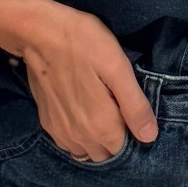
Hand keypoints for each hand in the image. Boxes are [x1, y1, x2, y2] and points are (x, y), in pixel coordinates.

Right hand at [13, 0, 157, 161]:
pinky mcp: (47, 123)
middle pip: (106, 154)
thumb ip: (135, 106)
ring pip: (86, 152)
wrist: (38, 33)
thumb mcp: (118, 67)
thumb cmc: (83, 43)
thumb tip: (149, 137)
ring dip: (95, 140)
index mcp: (102, 125)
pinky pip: (68, 144)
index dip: (132, 133)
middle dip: (114, 139)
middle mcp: (80, 137)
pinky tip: (81, 113)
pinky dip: (78, 136)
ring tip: (98, 111)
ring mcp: (60, 132)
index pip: (126, 149)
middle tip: (116, 108)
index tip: (130, 111)